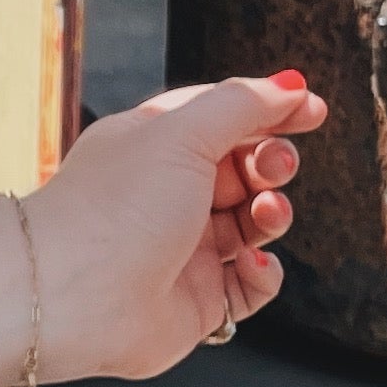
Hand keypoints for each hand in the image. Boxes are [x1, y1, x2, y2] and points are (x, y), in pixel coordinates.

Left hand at [26, 73, 326, 381]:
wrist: (74, 296)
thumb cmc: (115, 207)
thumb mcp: (183, 132)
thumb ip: (242, 104)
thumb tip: (291, 86)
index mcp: (155, 145)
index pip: (222, 119)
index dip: (268, 111)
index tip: (312, 110)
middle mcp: (168, 196)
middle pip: (244, 171)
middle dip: (271, 164)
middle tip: (272, 168)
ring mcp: (182, 249)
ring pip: (253, 225)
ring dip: (273, 214)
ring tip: (264, 214)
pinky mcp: (196, 301)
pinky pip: (251, 283)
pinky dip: (264, 273)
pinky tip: (250, 264)